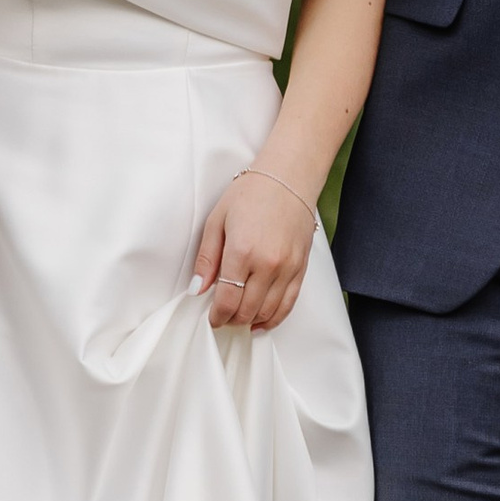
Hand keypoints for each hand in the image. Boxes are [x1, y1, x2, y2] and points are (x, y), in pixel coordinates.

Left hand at [188, 170, 317, 333]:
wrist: (287, 178)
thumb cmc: (250, 194)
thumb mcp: (217, 221)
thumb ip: (207, 259)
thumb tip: (198, 289)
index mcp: (242, 251)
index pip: (227, 299)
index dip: (217, 315)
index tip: (212, 318)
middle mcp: (267, 264)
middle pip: (247, 310)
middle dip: (231, 320)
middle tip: (222, 318)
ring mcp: (287, 268)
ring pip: (268, 311)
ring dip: (251, 321)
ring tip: (239, 319)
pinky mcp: (301, 268)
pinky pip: (289, 304)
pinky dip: (274, 318)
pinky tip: (262, 322)